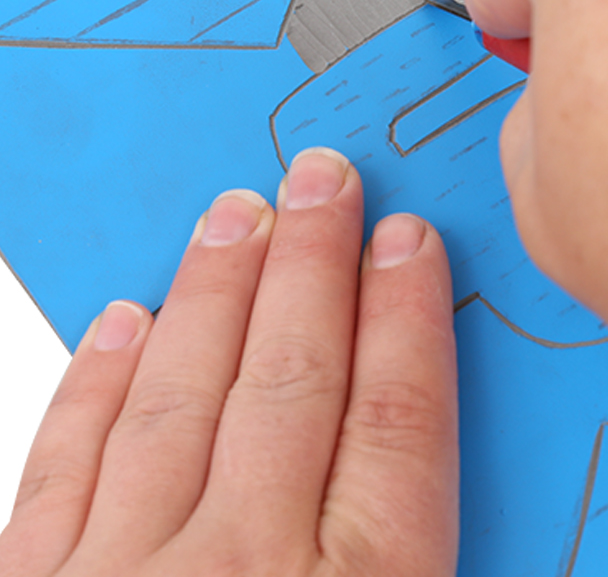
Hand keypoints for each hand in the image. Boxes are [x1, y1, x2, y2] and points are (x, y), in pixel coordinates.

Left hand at [0, 148, 457, 576]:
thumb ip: (413, 546)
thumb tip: (432, 459)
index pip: (398, 418)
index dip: (407, 313)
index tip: (406, 243)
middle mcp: (244, 575)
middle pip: (295, 379)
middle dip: (313, 264)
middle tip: (322, 183)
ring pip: (182, 399)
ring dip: (215, 294)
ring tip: (238, 216)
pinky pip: (63, 473)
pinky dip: (96, 388)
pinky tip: (126, 321)